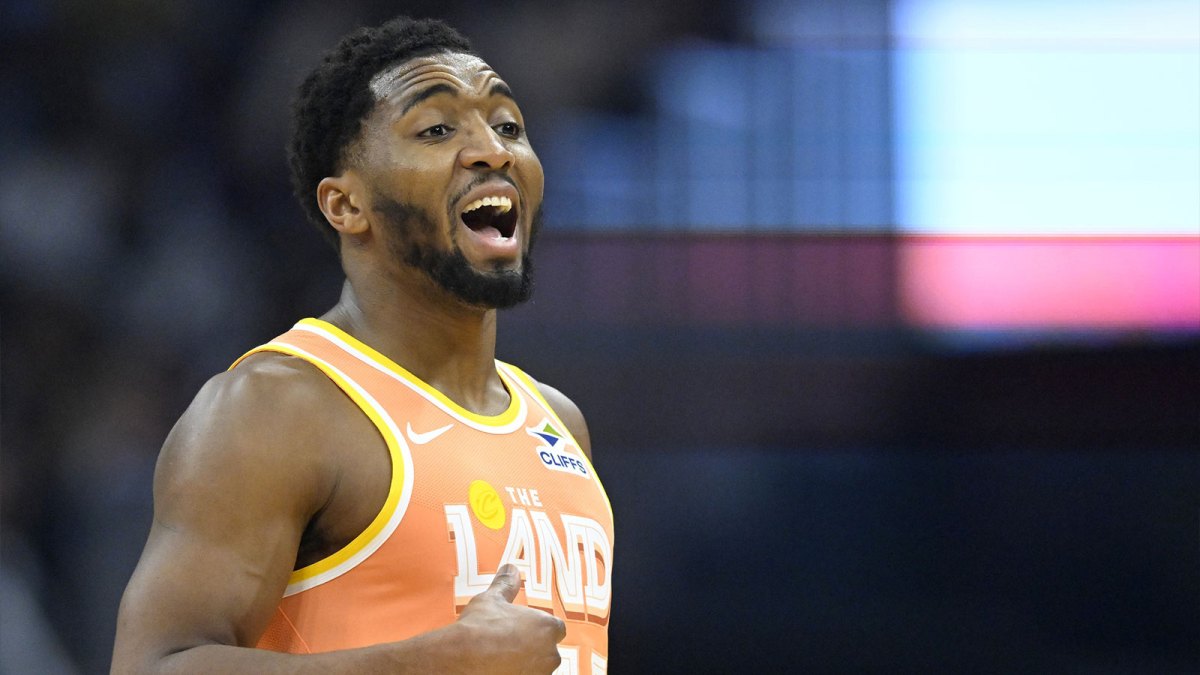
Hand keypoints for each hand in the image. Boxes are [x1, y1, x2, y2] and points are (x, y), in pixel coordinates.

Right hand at [452, 564, 566, 673]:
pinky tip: (498, 670)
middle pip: (548, 651)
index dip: (538, 630)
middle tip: (506, 646)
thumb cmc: (478, 628)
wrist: (462, 659)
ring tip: (500, 660)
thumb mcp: (492, 599)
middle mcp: (550, 654)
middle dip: (532, 649)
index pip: (555, 629)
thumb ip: (507, 584)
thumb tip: (511, 569)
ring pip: (538, 669)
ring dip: (525, 665)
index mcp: (547, 627)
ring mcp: (540, 674)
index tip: (521, 631)